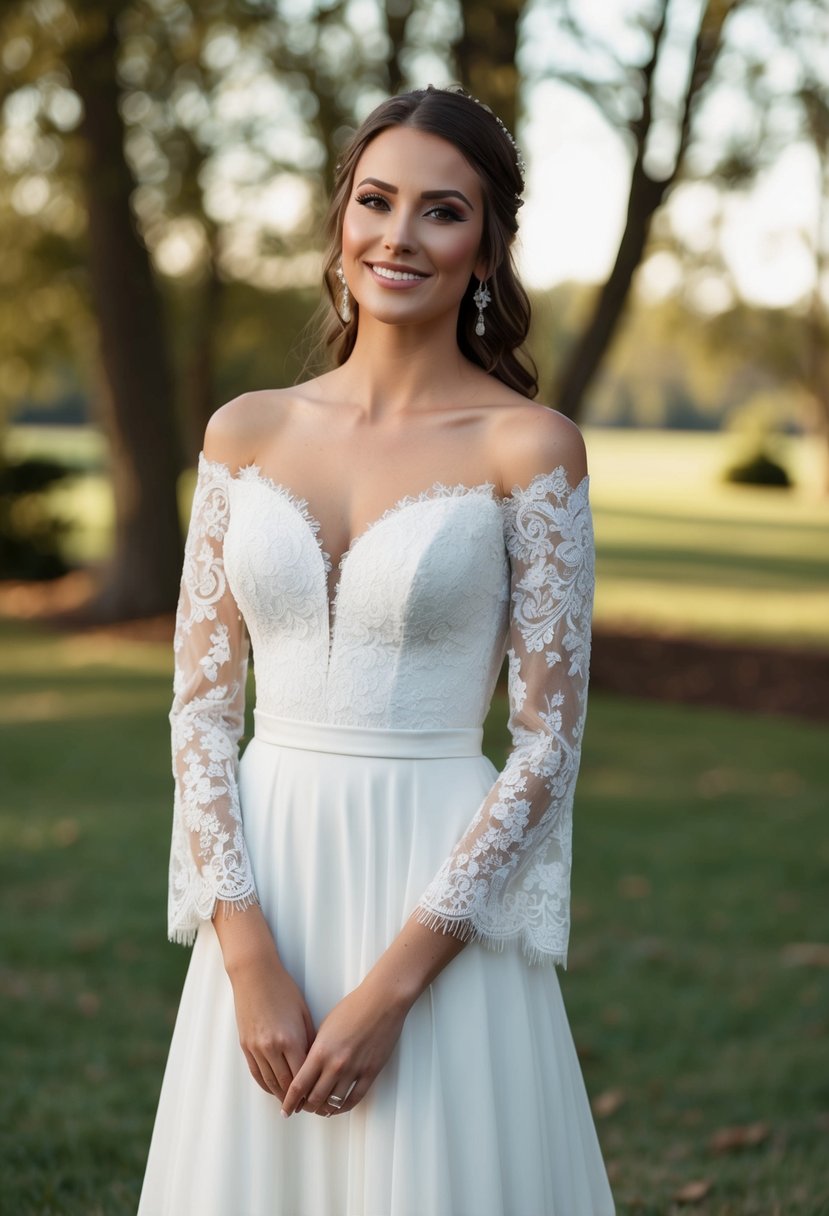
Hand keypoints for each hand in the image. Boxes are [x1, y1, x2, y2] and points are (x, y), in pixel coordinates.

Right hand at [229, 953, 315, 1100]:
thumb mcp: (303, 1013)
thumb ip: (309, 1040)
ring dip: (281, 1096)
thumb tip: (315, 1063)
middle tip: (306, 1108)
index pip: (302, 1076)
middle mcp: (272, 1048)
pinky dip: (266, 1085)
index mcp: (290, 1039)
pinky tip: (275, 1090)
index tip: (317, 1100)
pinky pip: (256, 1074)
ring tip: (292, 1103)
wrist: (255, 975)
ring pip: (270, 1082)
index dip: (309, 1091)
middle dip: (296, 1099)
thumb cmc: (284, 990)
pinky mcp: (245, 1046)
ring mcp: (256, 1048)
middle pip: (285, 1084)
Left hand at [281, 975, 408, 1118]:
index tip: (286, 1110)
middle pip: (314, 1099)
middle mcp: (335, 1064)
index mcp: (320, 1051)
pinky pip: (354, 1099)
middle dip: (306, 1107)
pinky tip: (338, 1108)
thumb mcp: (325, 1027)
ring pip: (334, 1103)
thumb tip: (307, 1070)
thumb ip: (316, 1050)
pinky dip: (344, 1108)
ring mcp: (354, 1070)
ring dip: (324, 1110)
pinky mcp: (370, 1072)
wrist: (381, 1001)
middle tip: (303, 1108)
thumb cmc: (353, 1007)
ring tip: (320, 1110)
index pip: (299, 1086)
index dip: (290, 1102)